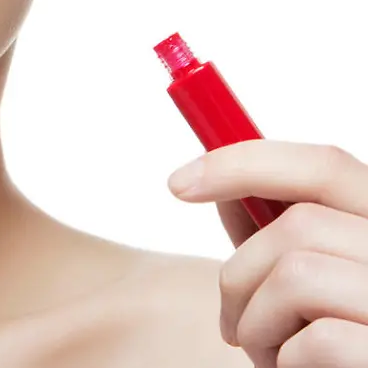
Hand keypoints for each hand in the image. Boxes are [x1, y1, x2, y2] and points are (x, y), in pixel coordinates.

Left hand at [169, 140, 367, 366]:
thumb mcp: (304, 281)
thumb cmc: (333, 341)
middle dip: (240, 275)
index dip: (244, 164)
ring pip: (296, 277)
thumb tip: (226, 190)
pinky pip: (318, 340)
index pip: (325, 166)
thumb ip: (275, 232)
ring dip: (256, 325)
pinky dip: (285, 362)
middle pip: (299, 225)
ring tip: (270, 353)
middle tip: (231, 323)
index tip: (179, 184)